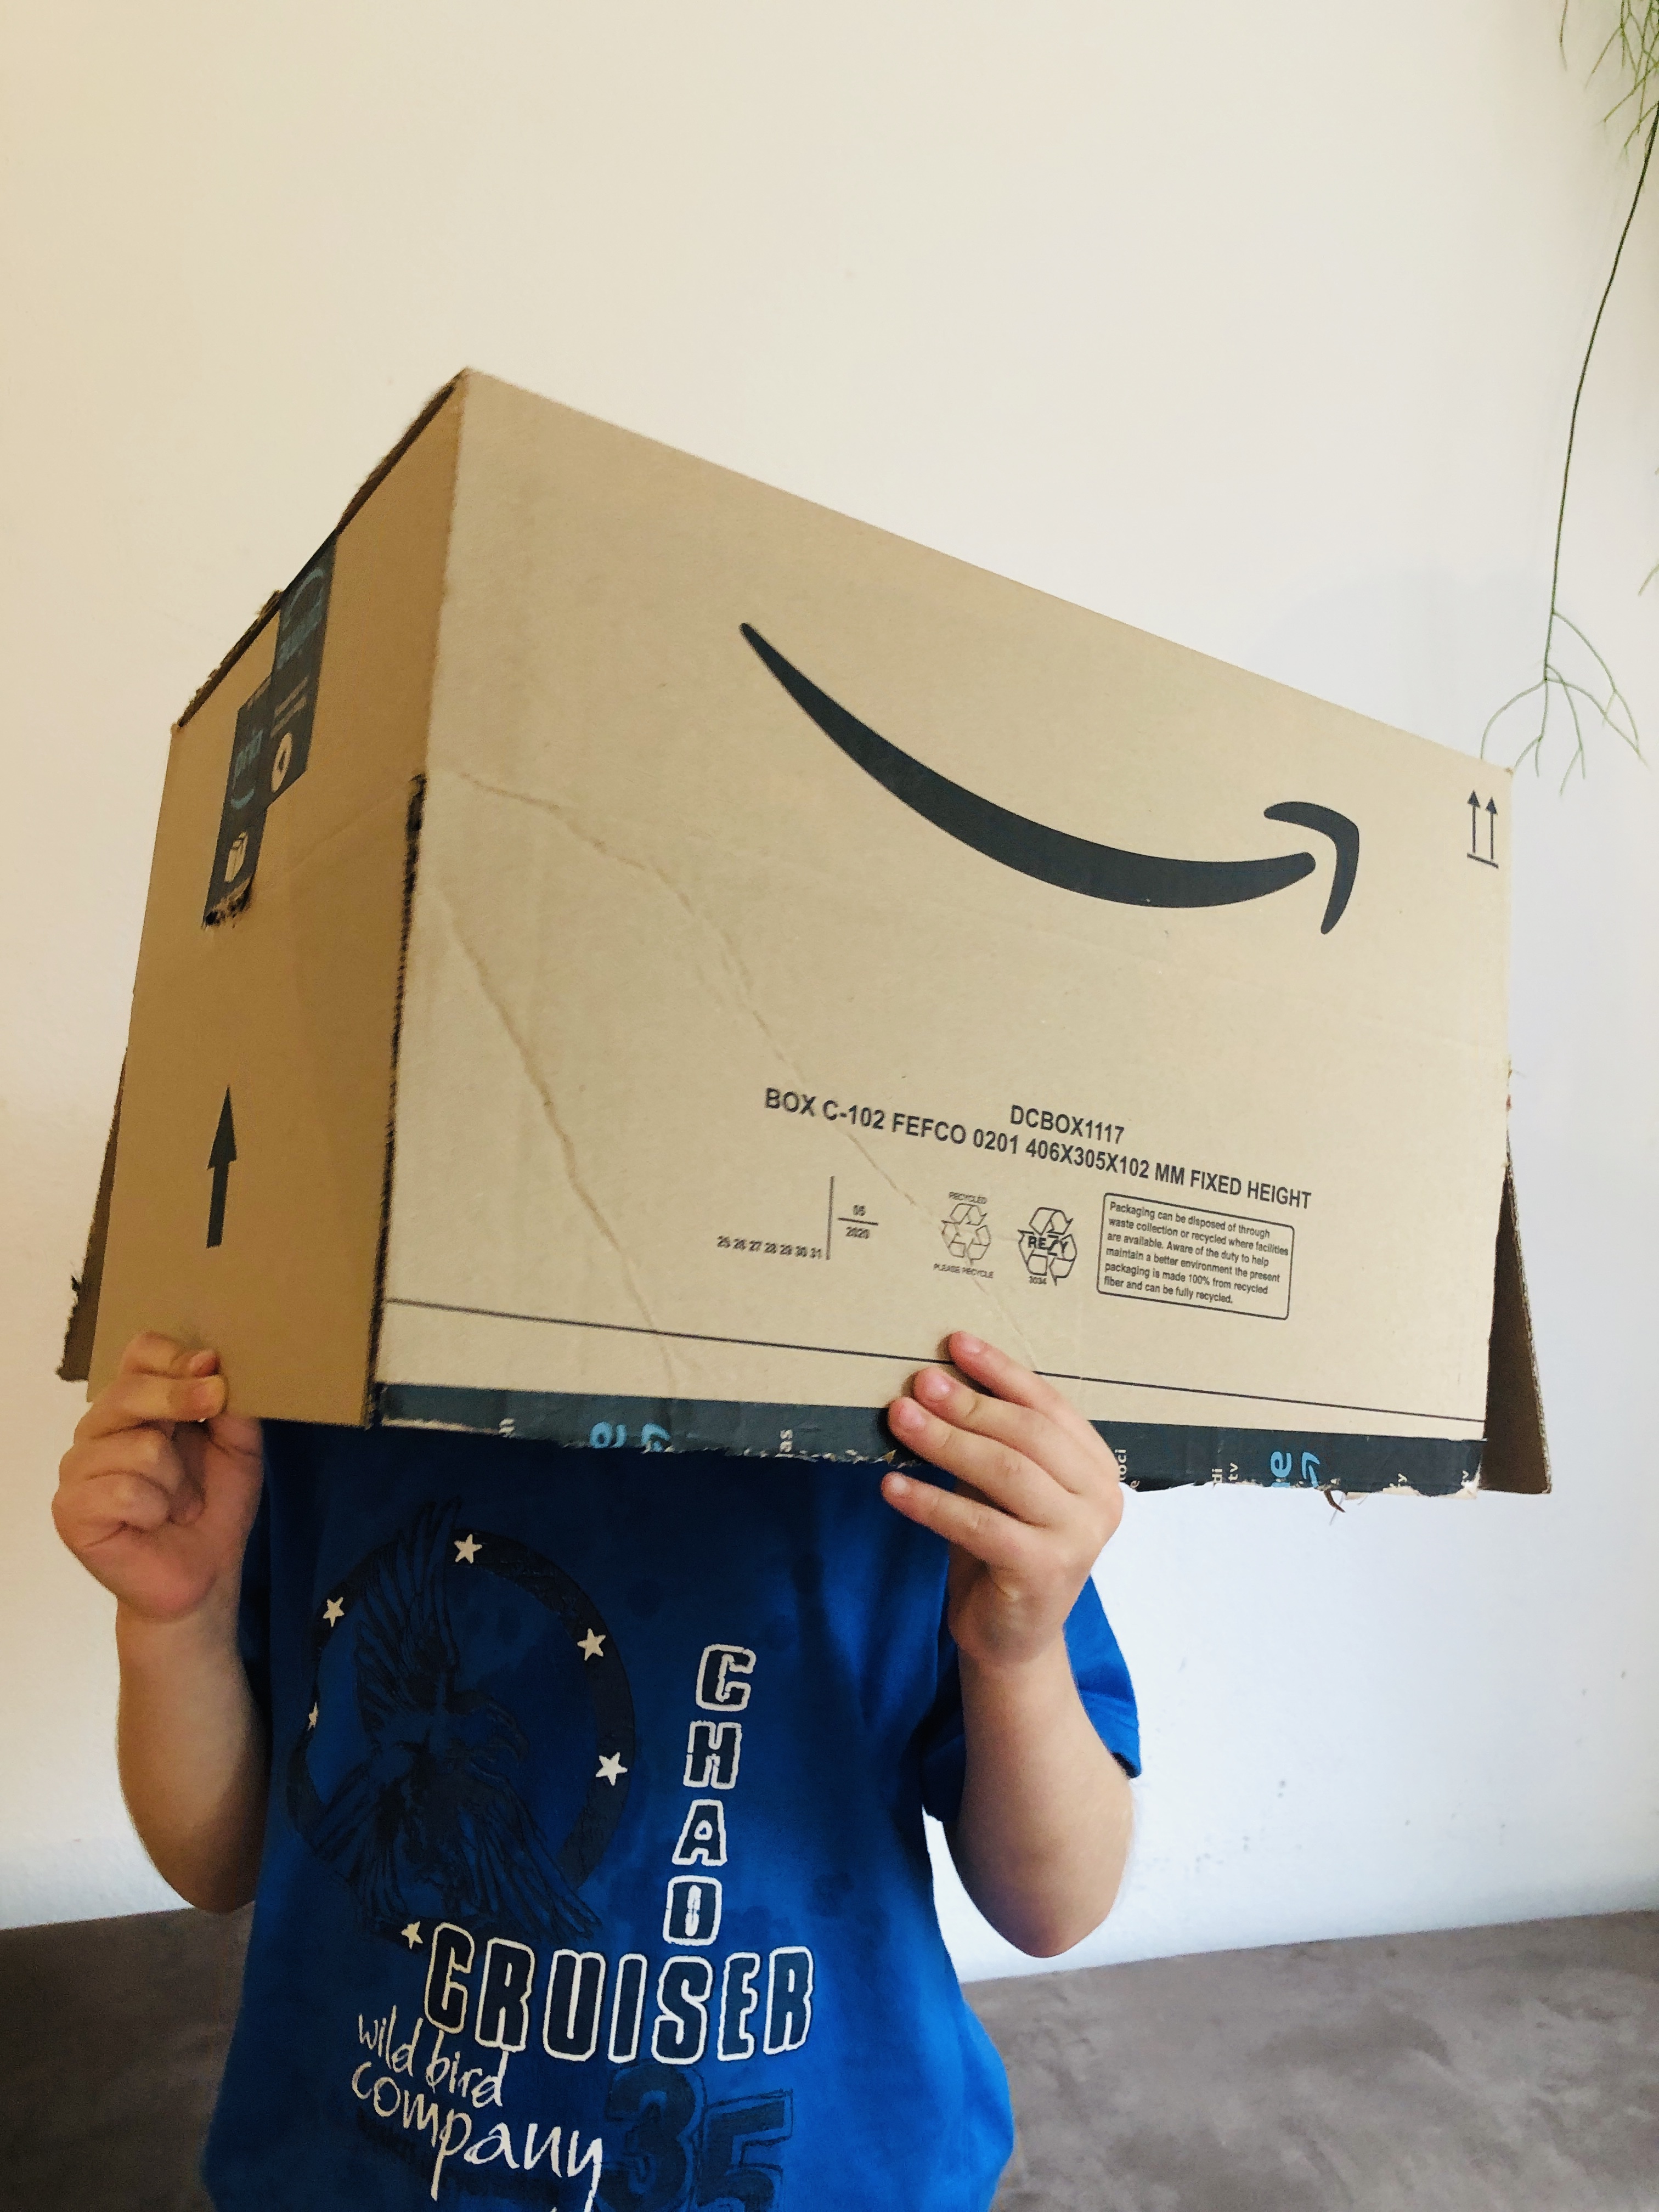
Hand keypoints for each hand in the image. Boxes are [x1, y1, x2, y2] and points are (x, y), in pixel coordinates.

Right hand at [54, 1334, 263, 1627]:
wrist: (202, 1576)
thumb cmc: (213, 1506)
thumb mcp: (238, 1445)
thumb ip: (229, 1404)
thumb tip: (213, 1363)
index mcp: (134, 1406)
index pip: (138, 1354)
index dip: (175, 1357)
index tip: (213, 1369)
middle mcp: (98, 1430)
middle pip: (128, 1389)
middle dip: (182, 1399)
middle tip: (215, 1407)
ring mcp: (78, 1469)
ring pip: (138, 1446)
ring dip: (178, 1480)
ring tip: (180, 1503)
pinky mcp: (71, 1510)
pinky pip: (125, 1491)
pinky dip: (157, 1509)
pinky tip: (155, 1522)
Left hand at [882, 1332, 1121, 1674]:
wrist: (1012, 1638)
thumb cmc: (1004, 1549)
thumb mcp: (1004, 1487)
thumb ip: (992, 1442)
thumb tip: (937, 1383)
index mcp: (1096, 1467)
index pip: (1049, 1406)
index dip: (1001, 1371)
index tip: (954, 1344)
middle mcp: (1099, 1499)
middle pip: (1028, 1435)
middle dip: (969, 1404)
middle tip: (919, 1383)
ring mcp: (1078, 1538)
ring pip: (1005, 1473)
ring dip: (946, 1442)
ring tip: (900, 1420)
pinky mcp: (1044, 1572)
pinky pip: (980, 1524)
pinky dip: (931, 1502)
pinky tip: (892, 1487)